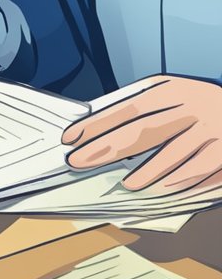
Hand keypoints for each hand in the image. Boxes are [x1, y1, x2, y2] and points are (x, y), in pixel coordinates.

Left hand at [63, 76, 221, 191]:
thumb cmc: (203, 110)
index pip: (130, 107)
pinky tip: (162, 189)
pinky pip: (197, 170)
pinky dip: (178, 181)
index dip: (98, 123)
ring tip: (128, 184)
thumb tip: (97, 131)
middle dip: (107, 147)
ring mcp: (212, 127)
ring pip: (172, 153)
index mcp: (176, 90)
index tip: (71, 137)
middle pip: (144, 129)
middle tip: (79, 162)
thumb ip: (144, 110)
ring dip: (146, 172)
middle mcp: (194, 105)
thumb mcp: (176, 97)